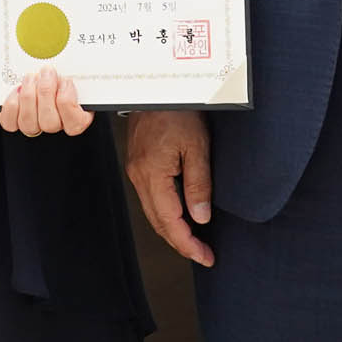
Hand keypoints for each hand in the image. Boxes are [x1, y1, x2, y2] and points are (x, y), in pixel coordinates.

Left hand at [0, 68, 91, 138]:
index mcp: (76, 116)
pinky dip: (12, 104)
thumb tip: (78, 66)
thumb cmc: (61, 74)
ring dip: (29, 95)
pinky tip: (17, 89)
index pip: (76, 123)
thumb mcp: (74, 72)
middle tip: (46, 72)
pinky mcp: (15, 122)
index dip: (69, 102)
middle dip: (46, 93)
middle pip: (50, 123)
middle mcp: (54, 125)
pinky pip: (10, 122)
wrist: (42, 74)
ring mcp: (34, 125)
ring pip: (29, 123)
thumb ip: (76, 74)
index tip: (66, 82)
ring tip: (31, 77)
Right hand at [119, 107, 212, 267]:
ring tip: (195, 241)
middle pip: (158, 222)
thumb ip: (198, 184)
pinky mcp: (138, 164)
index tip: (205, 256)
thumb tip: (200, 217)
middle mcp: (139, 176)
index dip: (188, 243)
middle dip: (181, 243)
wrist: (158, 85)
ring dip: (173, 230)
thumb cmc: (179, 109)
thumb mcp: (197, 146)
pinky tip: (181, 216)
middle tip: (204, 255)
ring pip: (153, 213)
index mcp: (152, 173)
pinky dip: (166, 213)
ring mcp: (136, 170)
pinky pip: (151, 198)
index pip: (170, 221)